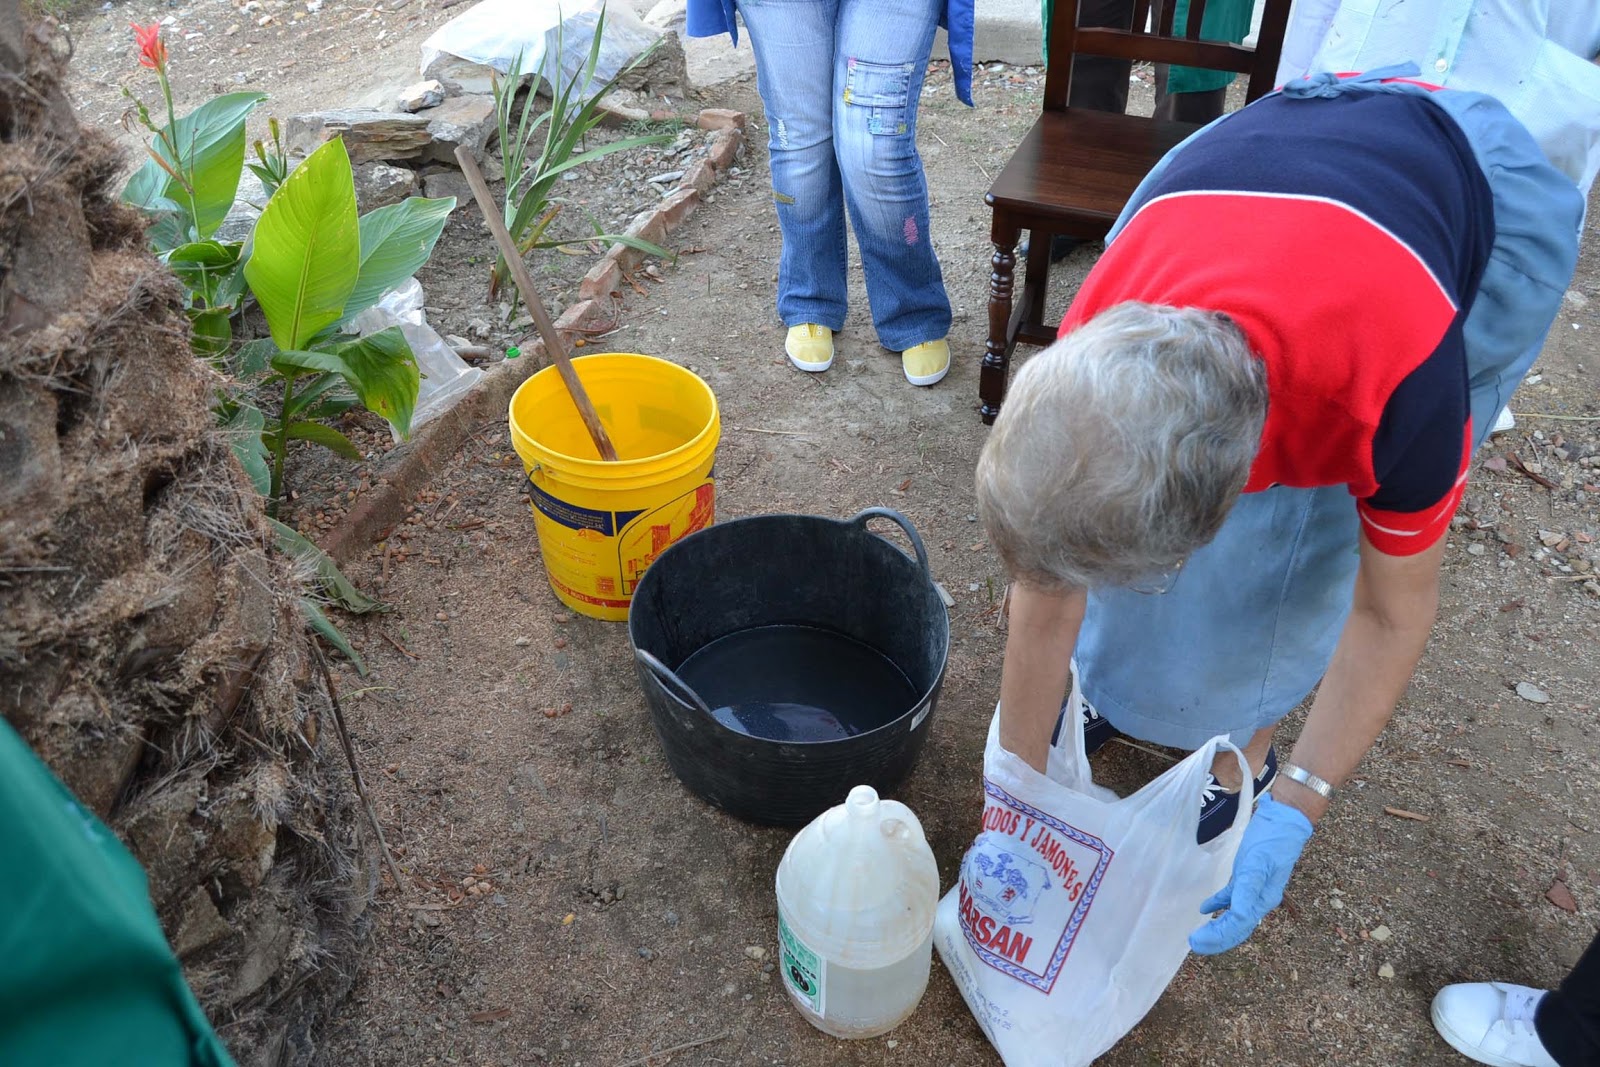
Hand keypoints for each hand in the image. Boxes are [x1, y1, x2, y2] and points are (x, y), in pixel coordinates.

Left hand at [1188, 793, 1313, 954]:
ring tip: (1199, 935)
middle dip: (1216, 939)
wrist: (1286, 819)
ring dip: (1218, 927)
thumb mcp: (1256, 865)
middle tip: (1193, 944)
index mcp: (1262, 900)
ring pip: (1235, 916)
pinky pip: (1232, 896)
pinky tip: (1205, 908)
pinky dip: (1219, 904)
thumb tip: (1234, 915)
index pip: (1237, 926)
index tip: (1195, 941)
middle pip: (1237, 927)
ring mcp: (1255, 888)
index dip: (1217, 937)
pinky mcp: (1249, 875)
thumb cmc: (1271, 841)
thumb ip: (1245, 890)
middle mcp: (1259, 899)